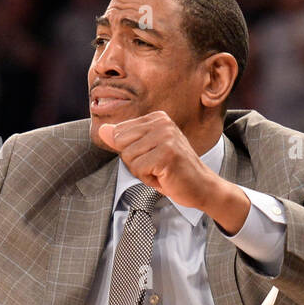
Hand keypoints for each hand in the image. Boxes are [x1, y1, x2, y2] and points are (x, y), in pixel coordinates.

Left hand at [97, 112, 247, 229]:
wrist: (200, 186)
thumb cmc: (172, 171)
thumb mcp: (145, 152)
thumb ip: (123, 140)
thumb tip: (102, 129)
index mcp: (157, 118)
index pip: (119, 132)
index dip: (131, 152)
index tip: (151, 157)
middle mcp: (162, 122)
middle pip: (121, 143)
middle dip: (133, 162)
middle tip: (156, 166)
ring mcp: (166, 136)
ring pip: (129, 157)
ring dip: (142, 172)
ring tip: (161, 171)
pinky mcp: (167, 153)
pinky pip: (139, 169)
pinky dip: (148, 179)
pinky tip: (164, 176)